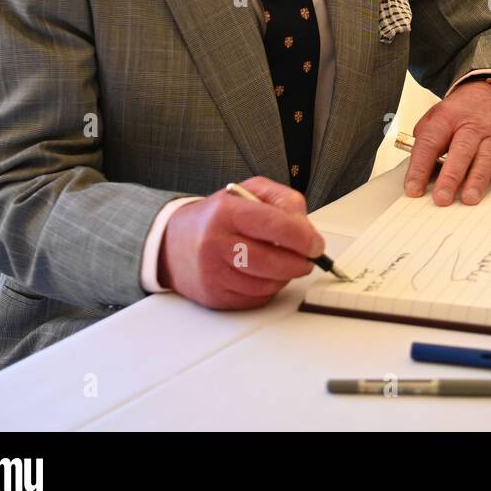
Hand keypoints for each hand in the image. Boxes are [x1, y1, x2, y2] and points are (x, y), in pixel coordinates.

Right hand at [158, 177, 324, 308]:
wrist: (173, 242)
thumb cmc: (217, 217)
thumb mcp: (249, 192)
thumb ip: (284, 201)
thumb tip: (308, 229)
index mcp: (226, 211)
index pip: (272, 224)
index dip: (302, 237)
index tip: (316, 244)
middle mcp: (215, 242)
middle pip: (270, 261)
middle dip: (298, 262)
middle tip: (308, 258)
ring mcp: (213, 272)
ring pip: (266, 284)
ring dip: (285, 276)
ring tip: (285, 263)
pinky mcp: (214, 296)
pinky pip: (255, 299)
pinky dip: (269, 289)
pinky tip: (265, 275)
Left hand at [404, 81, 490, 205]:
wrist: (489, 93)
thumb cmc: (459, 113)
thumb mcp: (435, 117)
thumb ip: (424, 142)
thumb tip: (418, 174)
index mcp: (447, 118)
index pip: (430, 143)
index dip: (420, 167)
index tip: (413, 188)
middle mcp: (471, 125)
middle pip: (460, 151)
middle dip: (451, 176)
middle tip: (442, 198)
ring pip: (485, 157)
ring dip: (477, 180)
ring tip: (469, 198)